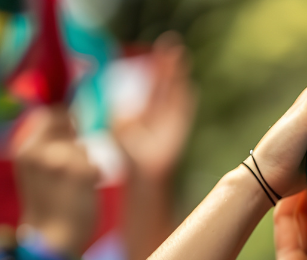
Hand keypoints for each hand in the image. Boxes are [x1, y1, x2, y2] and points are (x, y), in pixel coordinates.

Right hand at [13, 106, 98, 256]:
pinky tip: (83, 193)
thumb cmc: (48, 205)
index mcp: (24, 149)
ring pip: (84, 150)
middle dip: (76, 149)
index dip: (65, 123)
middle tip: (67, 175)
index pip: (51, 115)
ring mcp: (59, 160)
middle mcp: (38, 151)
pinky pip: (96, 166)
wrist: (51, 239)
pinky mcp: (80, 172)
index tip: (70, 139)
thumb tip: (72, 118)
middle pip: (70, 131)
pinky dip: (95, 178)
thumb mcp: (37, 169)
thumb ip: (50, 145)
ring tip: (72, 188)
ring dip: (85, 166)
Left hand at [113, 32, 194, 180]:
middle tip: (172, 42)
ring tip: (180, 55)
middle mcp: (163, 110)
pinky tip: (189, 84)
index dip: (158, 66)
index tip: (160, 48)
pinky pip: (185, 107)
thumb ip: (120, 107)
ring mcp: (174, 117)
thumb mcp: (119, 124)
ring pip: (176, 89)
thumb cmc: (129, 153)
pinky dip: (186, 97)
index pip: (156, 82)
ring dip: (178, 73)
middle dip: (170, 63)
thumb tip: (118, 91)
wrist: (143, 170)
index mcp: (149, 109)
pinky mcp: (181, 126)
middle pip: (168, 81)